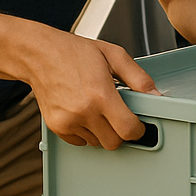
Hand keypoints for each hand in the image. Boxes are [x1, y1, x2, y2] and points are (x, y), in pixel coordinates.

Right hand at [27, 33, 155, 148]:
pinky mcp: (56, 127)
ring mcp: (67, 122)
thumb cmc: (74, 52)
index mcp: (100, 94)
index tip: (138, 124)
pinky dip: (86, 132)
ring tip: (97, 108)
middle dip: (121, 131)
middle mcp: (83, 112)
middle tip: (117, 113)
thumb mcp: (114, 55)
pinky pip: (80, 142)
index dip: (138, 129)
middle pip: (114, 142)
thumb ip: (139, 78)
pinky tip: (84, 112)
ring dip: (102, 131)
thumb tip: (156, 95)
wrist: (39, 54)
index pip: (128, 130)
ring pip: (97, 143)